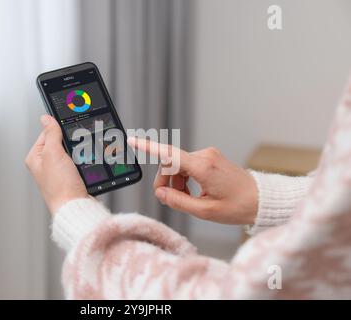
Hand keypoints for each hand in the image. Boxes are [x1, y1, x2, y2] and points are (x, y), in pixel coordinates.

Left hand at [25, 115, 87, 214]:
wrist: (75, 207)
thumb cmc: (60, 187)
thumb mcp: (53, 154)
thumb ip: (51, 134)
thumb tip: (46, 118)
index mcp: (35, 157)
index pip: (47, 133)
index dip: (59, 130)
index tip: (68, 129)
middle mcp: (45, 165)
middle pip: (61, 142)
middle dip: (71, 143)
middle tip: (74, 150)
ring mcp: (59, 172)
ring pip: (72, 152)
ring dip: (79, 153)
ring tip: (79, 162)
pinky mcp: (71, 178)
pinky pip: (79, 163)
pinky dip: (84, 162)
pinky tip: (85, 166)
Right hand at [127, 137, 257, 224]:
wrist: (261, 199)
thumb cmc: (238, 206)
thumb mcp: (205, 211)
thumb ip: (178, 201)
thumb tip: (160, 193)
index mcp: (203, 166)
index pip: (169, 154)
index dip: (148, 147)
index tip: (133, 140)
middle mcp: (205, 155)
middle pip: (170, 164)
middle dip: (165, 181)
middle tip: (169, 200)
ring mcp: (208, 155)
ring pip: (178, 165)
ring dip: (175, 182)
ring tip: (186, 200)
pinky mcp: (210, 158)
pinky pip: (187, 166)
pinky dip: (184, 179)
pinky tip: (192, 193)